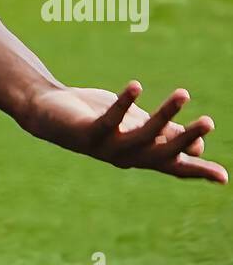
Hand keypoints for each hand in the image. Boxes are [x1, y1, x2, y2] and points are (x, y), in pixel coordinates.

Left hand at [24, 81, 227, 182]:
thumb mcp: (135, 126)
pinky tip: (136, 86)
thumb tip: (196, 145)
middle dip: (186, 138)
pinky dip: (124, 102)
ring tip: (183, 93)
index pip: (174, 166)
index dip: (199, 171)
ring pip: (141, 135)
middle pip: (162, 153)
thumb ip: (162, 133)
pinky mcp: (88, 130)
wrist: (49, 115)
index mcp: (140, 155)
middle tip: (210, 121)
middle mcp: (126, 155)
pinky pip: (110, 118)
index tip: (224, 178)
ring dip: (164, 114)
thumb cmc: (97, 119)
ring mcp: (107, 145)